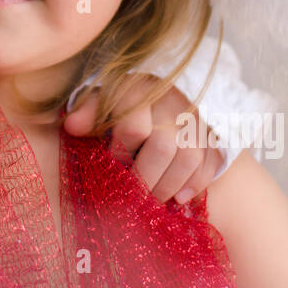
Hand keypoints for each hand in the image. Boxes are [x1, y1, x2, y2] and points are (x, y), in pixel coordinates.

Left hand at [63, 81, 222, 203]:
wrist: (171, 86)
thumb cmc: (128, 99)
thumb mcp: (106, 98)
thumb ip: (89, 112)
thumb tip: (72, 126)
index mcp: (141, 90)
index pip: (133, 128)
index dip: (120, 155)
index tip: (111, 168)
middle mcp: (172, 102)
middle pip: (163, 148)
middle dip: (145, 180)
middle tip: (133, 198)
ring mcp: (197, 117)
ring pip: (189, 158)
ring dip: (170, 186)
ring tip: (154, 201)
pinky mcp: (215, 132)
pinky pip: (211, 162)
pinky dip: (197, 184)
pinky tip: (180, 199)